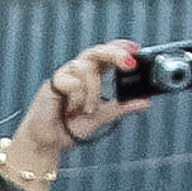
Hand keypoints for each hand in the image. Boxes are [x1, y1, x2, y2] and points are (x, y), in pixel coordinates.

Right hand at [0, 39, 150, 189]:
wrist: (47, 142)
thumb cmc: (68, 128)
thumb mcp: (102, 116)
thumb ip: (122, 107)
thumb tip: (145, 101)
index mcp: (90, 76)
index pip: (106, 53)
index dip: (121, 47)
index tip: (137, 49)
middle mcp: (77, 72)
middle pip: (97, 51)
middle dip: (115, 53)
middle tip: (130, 63)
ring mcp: (64, 77)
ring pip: (86, 67)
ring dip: (93, 90)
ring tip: (88, 109)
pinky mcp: (52, 85)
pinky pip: (72, 82)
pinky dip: (78, 97)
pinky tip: (72, 109)